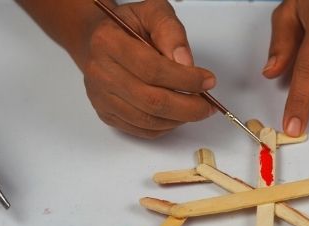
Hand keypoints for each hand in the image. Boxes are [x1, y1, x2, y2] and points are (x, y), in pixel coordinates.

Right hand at [82, 0, 215, 138]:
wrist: (101, 41)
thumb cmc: (130, 26)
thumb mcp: (153, 13)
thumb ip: (171, 32)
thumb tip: (186, 63)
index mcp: (108, 42)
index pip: (153, 70)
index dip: (185, 79)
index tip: (208, 81)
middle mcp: (100, 72)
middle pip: (152, 100)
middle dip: (188, 107)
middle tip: (207, 105)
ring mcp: (102, 97)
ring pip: (148, 120)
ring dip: (179, 119)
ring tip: (195, 108)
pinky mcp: (107, 115)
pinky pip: (143, 130)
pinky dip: (166, 127)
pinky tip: (177, 115)